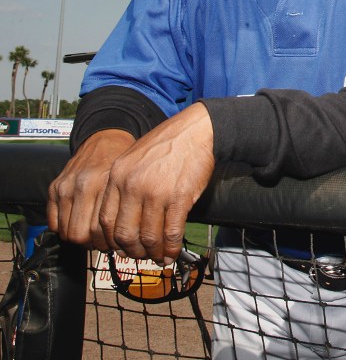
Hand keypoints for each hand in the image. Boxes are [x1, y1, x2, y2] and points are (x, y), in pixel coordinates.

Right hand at [47, 130, 135, 248]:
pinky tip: (81, 224)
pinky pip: (54, 223)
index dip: (109, 243)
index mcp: (106, 182)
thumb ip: (130, 208)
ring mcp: (66, 186)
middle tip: (106, 243)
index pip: (100, 229)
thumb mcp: (133, 182)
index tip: (119, 244)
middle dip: (94, 244)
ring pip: (66, 232)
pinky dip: (66, 229)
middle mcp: (83, 184)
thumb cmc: (125, 162)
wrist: (106, 138)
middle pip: (80, 234)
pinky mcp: (54, 187)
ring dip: (80, 239)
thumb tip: (130, 241)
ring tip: (94, 235)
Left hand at [99, 104, 215, 262]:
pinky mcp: (179, 197)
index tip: (123, 246)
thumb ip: (125, 185)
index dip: (113, 240)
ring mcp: (156, 192)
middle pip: (124, 233)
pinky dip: (171, 247)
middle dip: (132, 251)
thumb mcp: (135, 159)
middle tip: (141, 255)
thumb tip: (127, 219)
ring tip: (159, 257)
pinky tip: (172, 252)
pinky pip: (171, 231)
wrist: (196, 130)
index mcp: (117, 176)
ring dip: (154, 252)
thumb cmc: (168, 144)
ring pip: (148, 236)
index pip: (105, 220)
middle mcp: (132, 185)